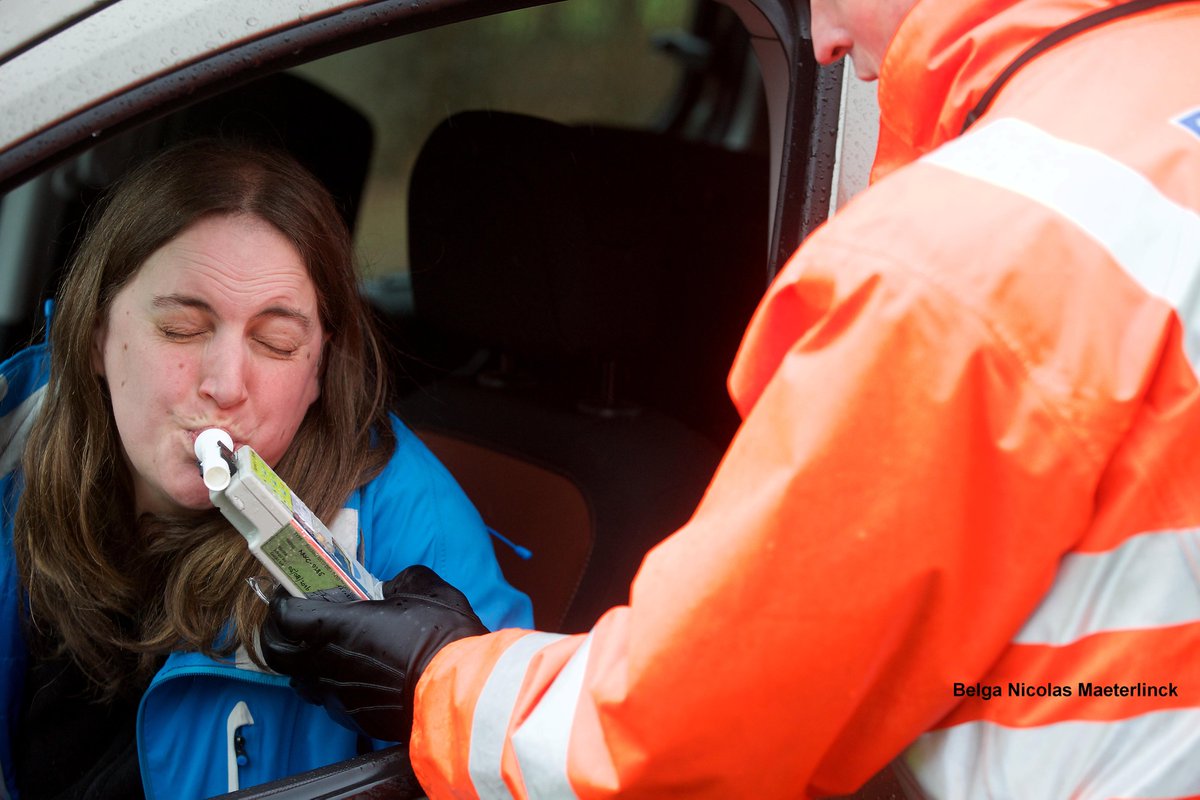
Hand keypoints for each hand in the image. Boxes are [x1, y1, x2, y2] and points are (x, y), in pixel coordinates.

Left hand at [260, 565, 487, 742]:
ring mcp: (338, 695)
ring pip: (299, 679)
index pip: (283, 616)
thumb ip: (399, 581)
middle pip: (275, 652)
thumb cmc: (441, 638)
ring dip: (304, 660)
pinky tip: (356, 672)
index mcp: (336, 627)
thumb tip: (391, 587)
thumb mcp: (424, 588)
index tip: (293, 591)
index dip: (282, 601)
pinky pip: (328, 698)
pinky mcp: (354, 718)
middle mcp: (327, 664)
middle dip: (278, 633)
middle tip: (297, 618)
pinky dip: (331, 683)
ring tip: (327, 646)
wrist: (459, 691)